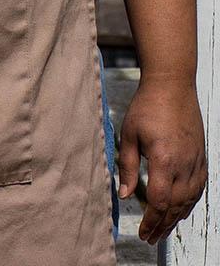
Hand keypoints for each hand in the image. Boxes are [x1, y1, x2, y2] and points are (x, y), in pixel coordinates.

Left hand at [118, 74, 206, 243]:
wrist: (173, 86)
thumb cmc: (147, 107)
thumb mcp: (128, 134)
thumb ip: (127, 166)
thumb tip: (123, 195)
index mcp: (165, 160)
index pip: (160, 201)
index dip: (151, 220)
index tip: (142, 232)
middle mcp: (185, 166)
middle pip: (176, 206)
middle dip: (162, 225)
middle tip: (150, 238)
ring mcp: (197, 163)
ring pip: (189, 201)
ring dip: (176, 218)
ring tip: (162, 229)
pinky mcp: (202, 159)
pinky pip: (198, 190)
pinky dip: (188, 204)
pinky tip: (179, 209)